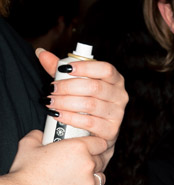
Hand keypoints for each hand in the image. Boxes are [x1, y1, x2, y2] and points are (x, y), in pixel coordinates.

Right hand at [8, 129, 107, 184]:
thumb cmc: (26, 171)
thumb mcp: (28, 145)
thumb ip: (38, 135)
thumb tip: (41, 134)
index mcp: (78, 147)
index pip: (100, 143)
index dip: (95, 145)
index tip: (90, 147)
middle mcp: (88, 165)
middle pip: (100, 160)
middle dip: (92, 160)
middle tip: (79, 163)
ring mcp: (89, 184)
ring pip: (100, 178)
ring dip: (92, 177)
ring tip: (79, 177)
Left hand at [37, 48, 127, 170]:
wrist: (96, 131)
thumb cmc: (86, 101)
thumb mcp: (75, 83)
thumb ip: (59, 69)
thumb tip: (41, 53)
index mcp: (115, 79)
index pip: (105, 69)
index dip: (86, 67)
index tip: (65, 68)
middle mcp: (120, 95)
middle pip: (94, 87)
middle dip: (68, 87)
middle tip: (51, 89)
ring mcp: (117, 114)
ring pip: (90, 105)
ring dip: (66, 103)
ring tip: (50, 102)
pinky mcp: (111, 130)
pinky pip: (89, 122)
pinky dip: (70, 118)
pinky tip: (57, 115)